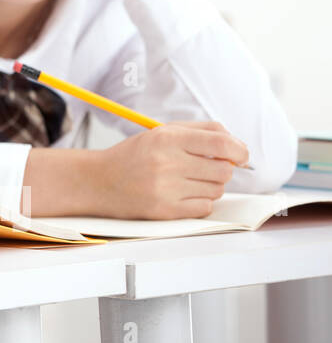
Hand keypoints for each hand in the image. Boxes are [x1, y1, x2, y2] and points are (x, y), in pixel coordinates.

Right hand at [94, 121, 248, 218]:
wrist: (99, 181)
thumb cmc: (134, 155)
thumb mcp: (161, 132)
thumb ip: (200, 131)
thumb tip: (238, 146)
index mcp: (166, 138)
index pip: (221, 142)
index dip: (239, 150)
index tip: (242, 155)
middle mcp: (166, 162)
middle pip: (224, 169)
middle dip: (222, 168)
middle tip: (205, 167)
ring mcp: (166, 189)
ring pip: (217, 190)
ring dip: (210, 185)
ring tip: (187, 180)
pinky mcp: (166, 210)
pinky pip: (205, 207)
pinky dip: (200, 202)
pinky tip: (181, 194)